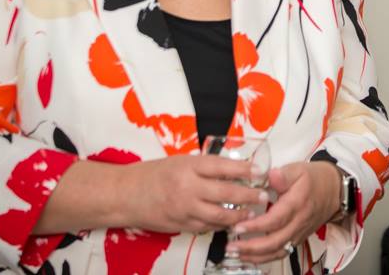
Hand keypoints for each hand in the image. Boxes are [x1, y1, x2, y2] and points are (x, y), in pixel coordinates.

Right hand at [120, 154, 269, 232]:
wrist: (126, 194)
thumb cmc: (154, 174)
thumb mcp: (180, 161)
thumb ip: (204, 167)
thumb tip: (233, 169)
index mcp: (189, 166)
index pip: (223, 166)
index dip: (245, 169)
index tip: (261, 171)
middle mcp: (188, 187)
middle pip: (226, 192)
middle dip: (249, 195)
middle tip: (263, 195)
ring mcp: (185, 209)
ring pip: (219, 215)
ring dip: (238, 215)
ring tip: (251, 213)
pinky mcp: (181, 225)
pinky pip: (207, 227)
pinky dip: (220, 225)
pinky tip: (230, 222)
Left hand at [230, 160, 340, 262]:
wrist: (334, 191)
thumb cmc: (315, 180)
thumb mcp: (299, 169)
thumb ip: (283, 174)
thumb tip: (269, 175)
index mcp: (297, 204)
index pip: (275, 220)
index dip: (256, 226)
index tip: (238, 226)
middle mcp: (299, 222)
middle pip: (275, 242)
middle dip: (251, 247)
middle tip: (231, 246)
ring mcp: (298, 233)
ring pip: (278, 251)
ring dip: (256, 256)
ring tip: (236, 253)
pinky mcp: (297, 238)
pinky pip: (281, 252)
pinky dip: (265, 258)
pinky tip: (250, 256)